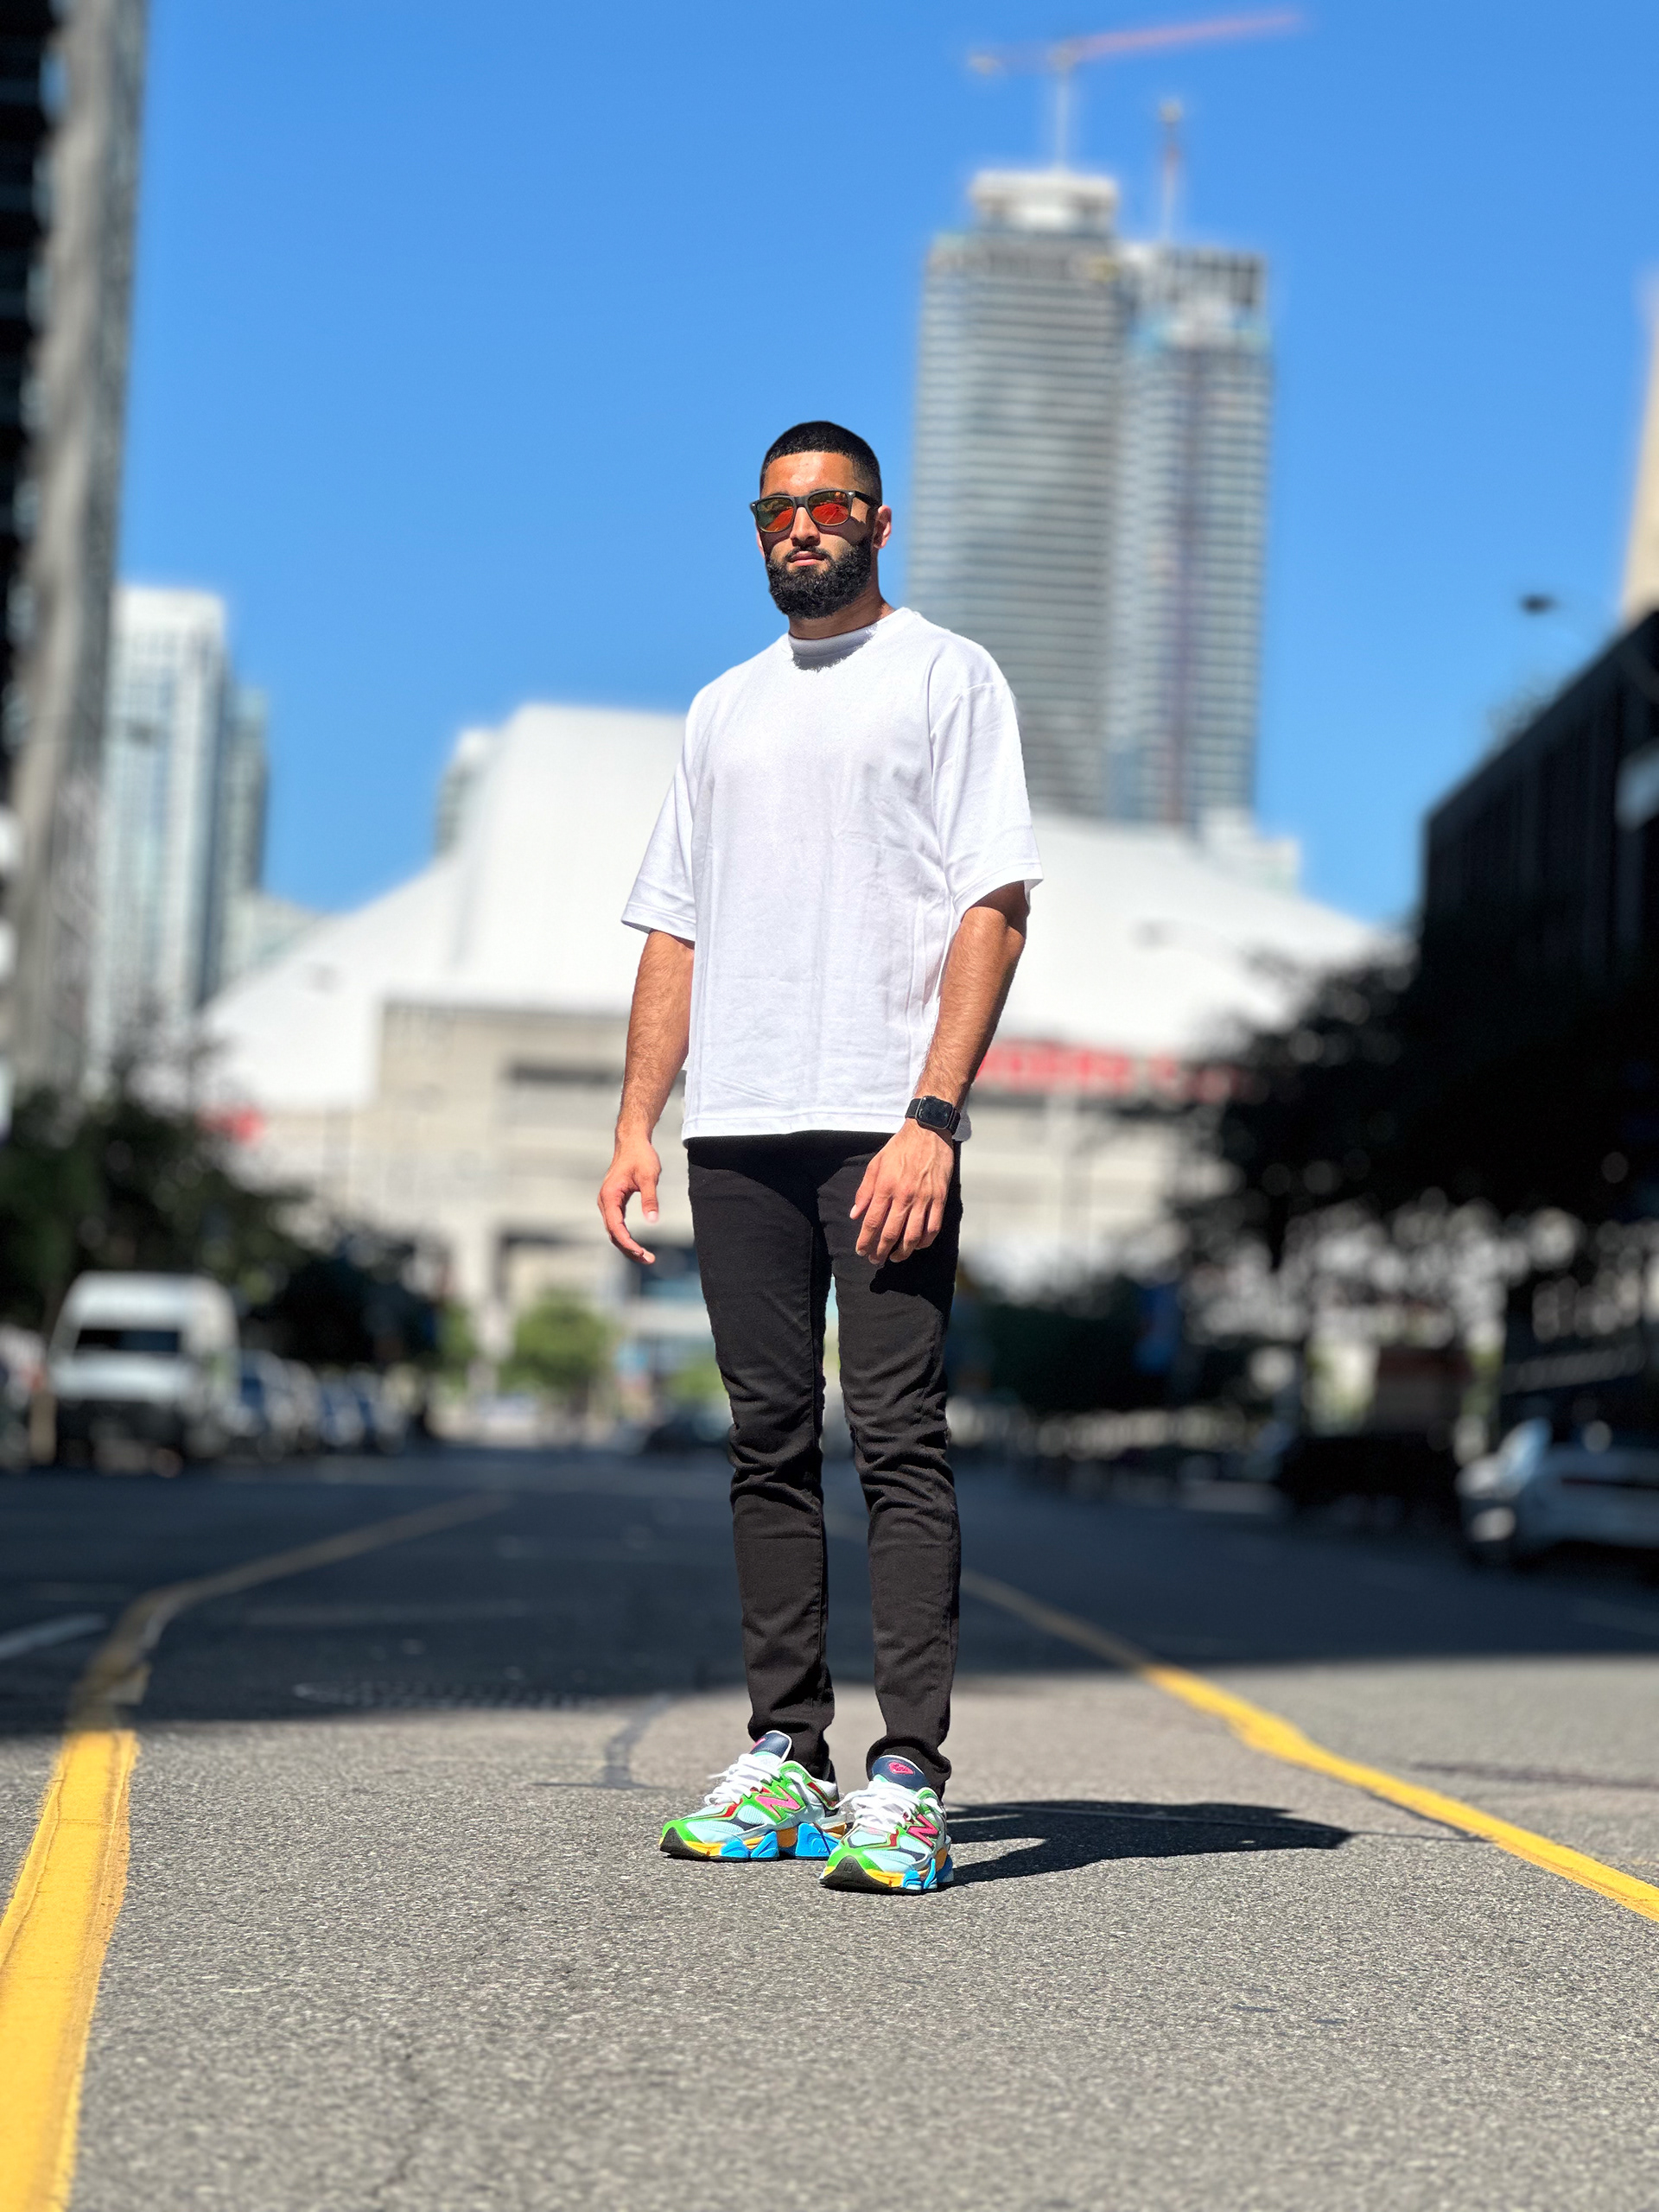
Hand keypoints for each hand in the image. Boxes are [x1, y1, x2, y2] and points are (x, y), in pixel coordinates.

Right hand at [598, 1131, 661, 1262]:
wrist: (632, 1142)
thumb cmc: (641, 1157)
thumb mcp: (649, 1177)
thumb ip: (650, 1199)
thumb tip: (653, 1221)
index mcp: (610, 1196)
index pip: (616, 1227)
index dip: (627, 1242)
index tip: (641, 1252)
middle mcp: (605, 1202)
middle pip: (613, 1233)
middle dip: (629, 1249)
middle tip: (648, 1259)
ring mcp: (608, 1203)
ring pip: (614, 1231)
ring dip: (627, 1245)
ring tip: (645, 1257)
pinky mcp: (613, 1203)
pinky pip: (617, 1225)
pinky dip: (626, 1236)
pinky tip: (636, 1245)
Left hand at [850, 1121, 953, 1263]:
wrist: (928, 1131)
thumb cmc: (899, 1148)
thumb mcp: (876, 1164)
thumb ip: (865, 1191)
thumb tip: (855, 1214)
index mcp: (886, 1187)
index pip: (872, 1222)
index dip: (865, 1240)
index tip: (861, 1251)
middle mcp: (904, 1196)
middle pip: (891, 1233)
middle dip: (881, 1251)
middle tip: (875, 1259)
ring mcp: (924, 1198)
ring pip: (913, 1235)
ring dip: (903, 1251)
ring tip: (895, 1257)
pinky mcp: (940, 1198)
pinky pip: (933, 1227)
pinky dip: (925, 1241)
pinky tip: (917, 1246)